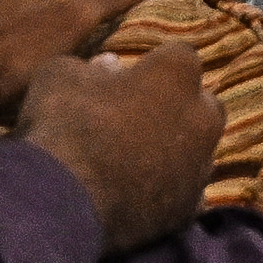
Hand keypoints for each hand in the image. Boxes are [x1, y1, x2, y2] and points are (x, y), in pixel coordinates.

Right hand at [14, 39, 219, 253]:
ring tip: (128, 161)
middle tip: (133, 119)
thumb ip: (91, 67)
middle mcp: (202, 116)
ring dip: (170, 150)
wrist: (64, 201)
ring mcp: (200, 165)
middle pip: (198, 104)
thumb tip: (108, 68)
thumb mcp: (60, 76)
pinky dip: (165, 190)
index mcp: (177, 72)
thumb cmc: (66, 123)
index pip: (176, 56)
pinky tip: (134, 194)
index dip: (150, 66)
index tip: (124, 79)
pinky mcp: (189, 207)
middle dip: (174, 107)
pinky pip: (182, 191)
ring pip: (194, 150)